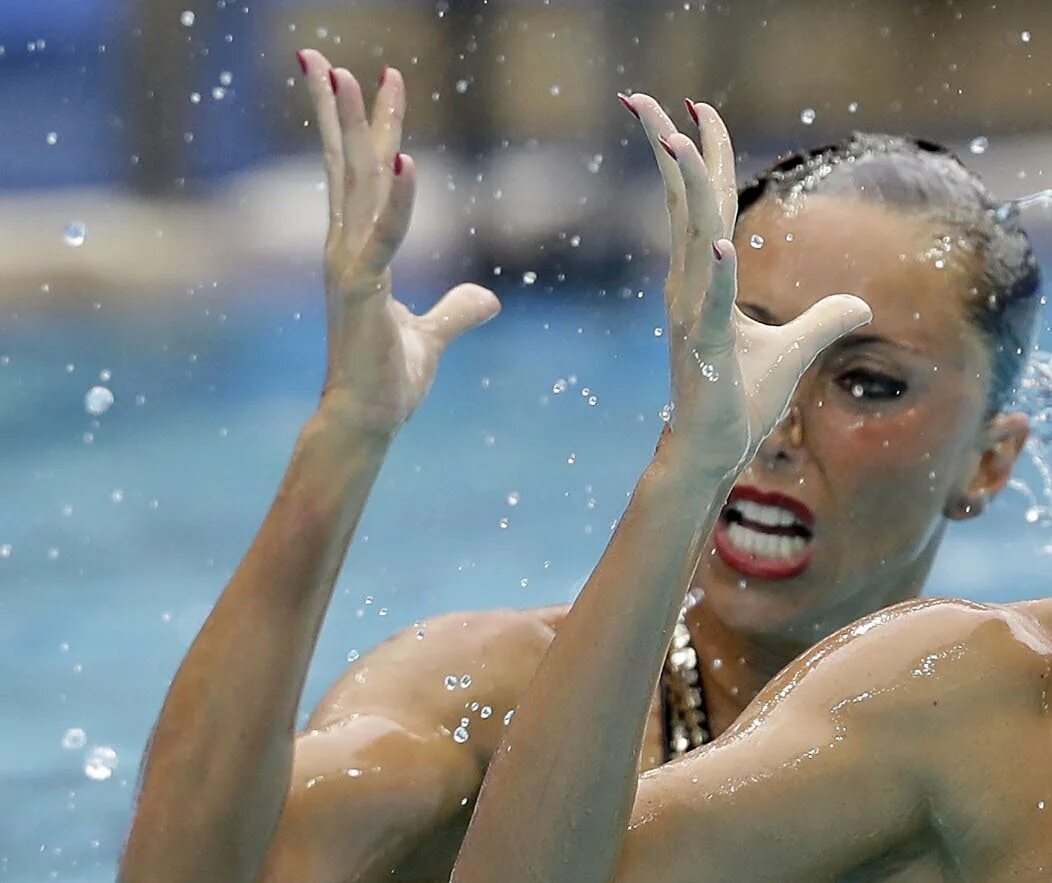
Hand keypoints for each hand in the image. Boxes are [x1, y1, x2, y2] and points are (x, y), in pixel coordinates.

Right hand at [296, 50, 499, 436]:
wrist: (366, 420)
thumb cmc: (387, 380)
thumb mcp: (432, 337)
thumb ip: (457, 312)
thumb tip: (488, 299)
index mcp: (358, 252)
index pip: (359, 175)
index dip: (366, 127)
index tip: (369, 79)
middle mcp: (344, 249)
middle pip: (347, 164)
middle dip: (343, 109)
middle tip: (326, 55)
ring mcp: (349, 265)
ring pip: (354, 183)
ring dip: (357, 130)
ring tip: (355, 78)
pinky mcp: (364, 290)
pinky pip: (385, 234)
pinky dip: (399, 198)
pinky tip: (408, 158)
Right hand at [618, 94, 871, 471]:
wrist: (714, 451)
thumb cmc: (741, 401)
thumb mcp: (796, 351)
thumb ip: (824, 319)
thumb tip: (861, 303)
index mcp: (705, 279)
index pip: (702, 203)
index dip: (701, 155)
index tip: (695, 107)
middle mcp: (689, 288)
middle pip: (682, 205)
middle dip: (665, 148)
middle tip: (643, 97)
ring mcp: (691, 317)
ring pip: (691, 242)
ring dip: (686, 191)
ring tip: (677, 142)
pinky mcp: (704, 352)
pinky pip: (713, 307)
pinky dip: (719, 277)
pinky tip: (723, 246)